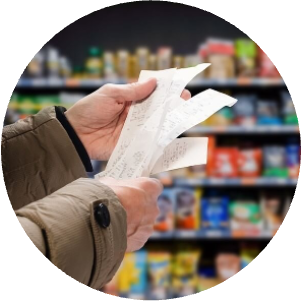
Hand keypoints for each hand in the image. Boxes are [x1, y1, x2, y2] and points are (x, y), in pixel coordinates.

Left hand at [65, 79, 190, 159]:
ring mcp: (135, 130)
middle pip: (157, 109)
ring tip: (183, 117)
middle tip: (185, 101)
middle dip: (171, 105)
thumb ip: (132, 91)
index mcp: (129, 99)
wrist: (76, 135)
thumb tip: (154, 82)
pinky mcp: (132, 144)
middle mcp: (135, 114)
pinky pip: (148, 141)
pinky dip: (159, 140)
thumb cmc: (89, 110)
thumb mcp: (110, 94)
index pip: (151, 93)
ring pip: (155, 125)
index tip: (179, 87)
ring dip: (168, 122)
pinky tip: (171, 136)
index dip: (165, 90)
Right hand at [98, 177, 162, 251]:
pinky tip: (115, 233)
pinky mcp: (141, 240)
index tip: (135, 190)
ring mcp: (149, 225)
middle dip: (138, 207)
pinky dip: (127, 236)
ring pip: (143, 223)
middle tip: (123, 207)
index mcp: (149, 188)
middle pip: (149, 206)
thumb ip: (118, 185)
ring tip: (116, 222)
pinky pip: (136, 237)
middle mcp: (153, 207)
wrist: (98, 221)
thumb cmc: (105, 197)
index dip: (144, 189)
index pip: (155, 186)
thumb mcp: (109, 183)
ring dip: (133, 222)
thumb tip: (113, 186)